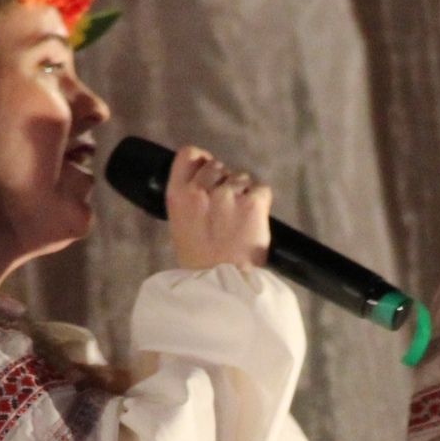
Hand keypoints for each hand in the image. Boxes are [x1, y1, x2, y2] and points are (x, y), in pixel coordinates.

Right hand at [166, 146, 272, 271]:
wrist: (222, 285)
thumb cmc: (201, 263)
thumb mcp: (181, 227)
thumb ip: (190, 201)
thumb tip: (207, 185)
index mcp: (178, 195)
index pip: (189, 154)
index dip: (202, 160)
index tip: (208, 169)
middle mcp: (201, 190)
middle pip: (218, 166)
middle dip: (224, 182)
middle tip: (226, 210)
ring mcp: (228, 195)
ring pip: (242, 178)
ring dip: (243, 194)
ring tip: (239, 222)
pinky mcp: (253, 203)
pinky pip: (261, 190)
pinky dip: (260, 203)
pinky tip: (253, 222)